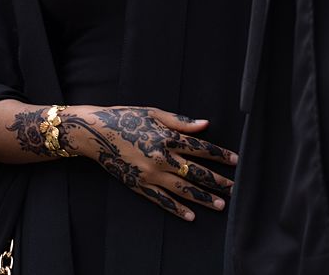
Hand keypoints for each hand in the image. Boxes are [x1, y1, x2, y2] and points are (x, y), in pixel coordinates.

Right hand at [60, 106, 237, 220]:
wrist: (93, 132)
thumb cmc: (123, 117)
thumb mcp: (152, 112)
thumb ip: (180, 121)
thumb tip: (205, 124)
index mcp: (166, 137)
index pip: (200, 148)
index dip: (220, 154)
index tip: (235, 160)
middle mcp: (161, 157)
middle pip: (196, 172)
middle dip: (218, 180)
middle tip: (235, 188)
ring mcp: (150, 173)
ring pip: (183, 189)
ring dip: (204, 198)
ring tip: (221, 205)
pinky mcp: (139, 184)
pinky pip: (161, 200)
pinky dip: (177, 208)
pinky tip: (191, 216)